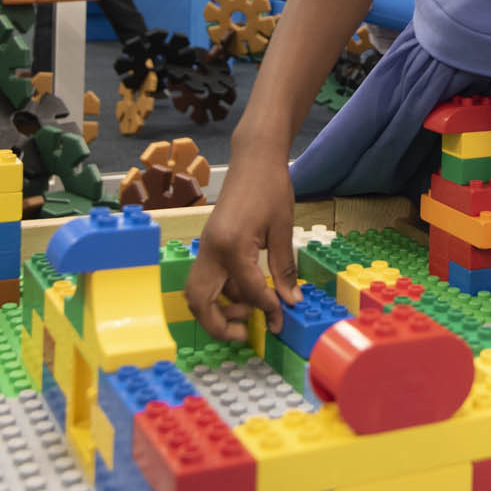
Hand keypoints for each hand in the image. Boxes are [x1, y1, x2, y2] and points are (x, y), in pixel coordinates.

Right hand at [186, 137, 299, 341]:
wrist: (254, 157)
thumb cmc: (271, 187)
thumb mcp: (282, 229)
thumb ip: (283, 268)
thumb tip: (290, 301)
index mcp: (232, 246)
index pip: (248, 291)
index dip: (266, 309)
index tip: (280, 320)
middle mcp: (211, 249)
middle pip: (200, 301)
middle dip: (218, 324)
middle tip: (244, 333)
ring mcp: (206, 246)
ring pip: (199, 292)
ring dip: (219, 308)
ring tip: (249, 312)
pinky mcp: (209, 243)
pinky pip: (208, 278)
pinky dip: (223, 291)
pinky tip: (247, 292)